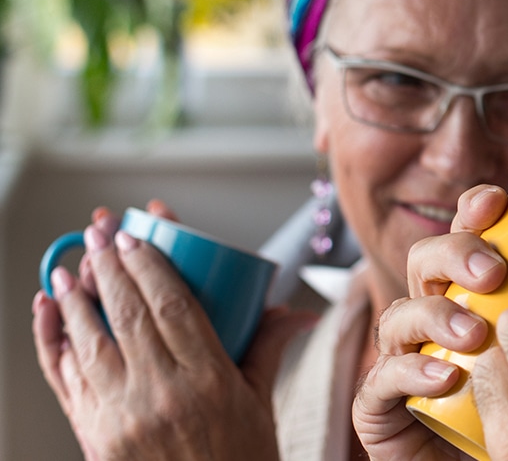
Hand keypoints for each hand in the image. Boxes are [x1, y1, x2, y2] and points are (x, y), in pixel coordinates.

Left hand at [31, 204, 315, 459]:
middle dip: (108, 266)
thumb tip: (295, 312)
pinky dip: (54, 344)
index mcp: (210, 382)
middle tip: (99, 234)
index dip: (149, 264)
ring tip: (69, 269)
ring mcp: (123, 417)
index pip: (172, 305)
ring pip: (90, 342)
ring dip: (75, 299)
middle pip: (128, 313)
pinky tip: (49, 317)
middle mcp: (162, 395)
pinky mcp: (96, 437)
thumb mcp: (260, 404)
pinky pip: (67, 381)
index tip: (137, 236)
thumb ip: (269, 350)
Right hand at [353, 185, 505, 459]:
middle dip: (454, 254)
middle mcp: (436, 320)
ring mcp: (405, 360)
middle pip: (427, 263)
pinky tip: (445, 377)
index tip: (498, 202)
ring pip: (401, 315)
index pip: (468, 238)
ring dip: (436, 315)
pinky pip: (381, 381)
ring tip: (474, 333)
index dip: (474, 212)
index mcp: (475, 296)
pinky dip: (409, 372)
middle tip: (494, 272)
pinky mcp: (383, 407)